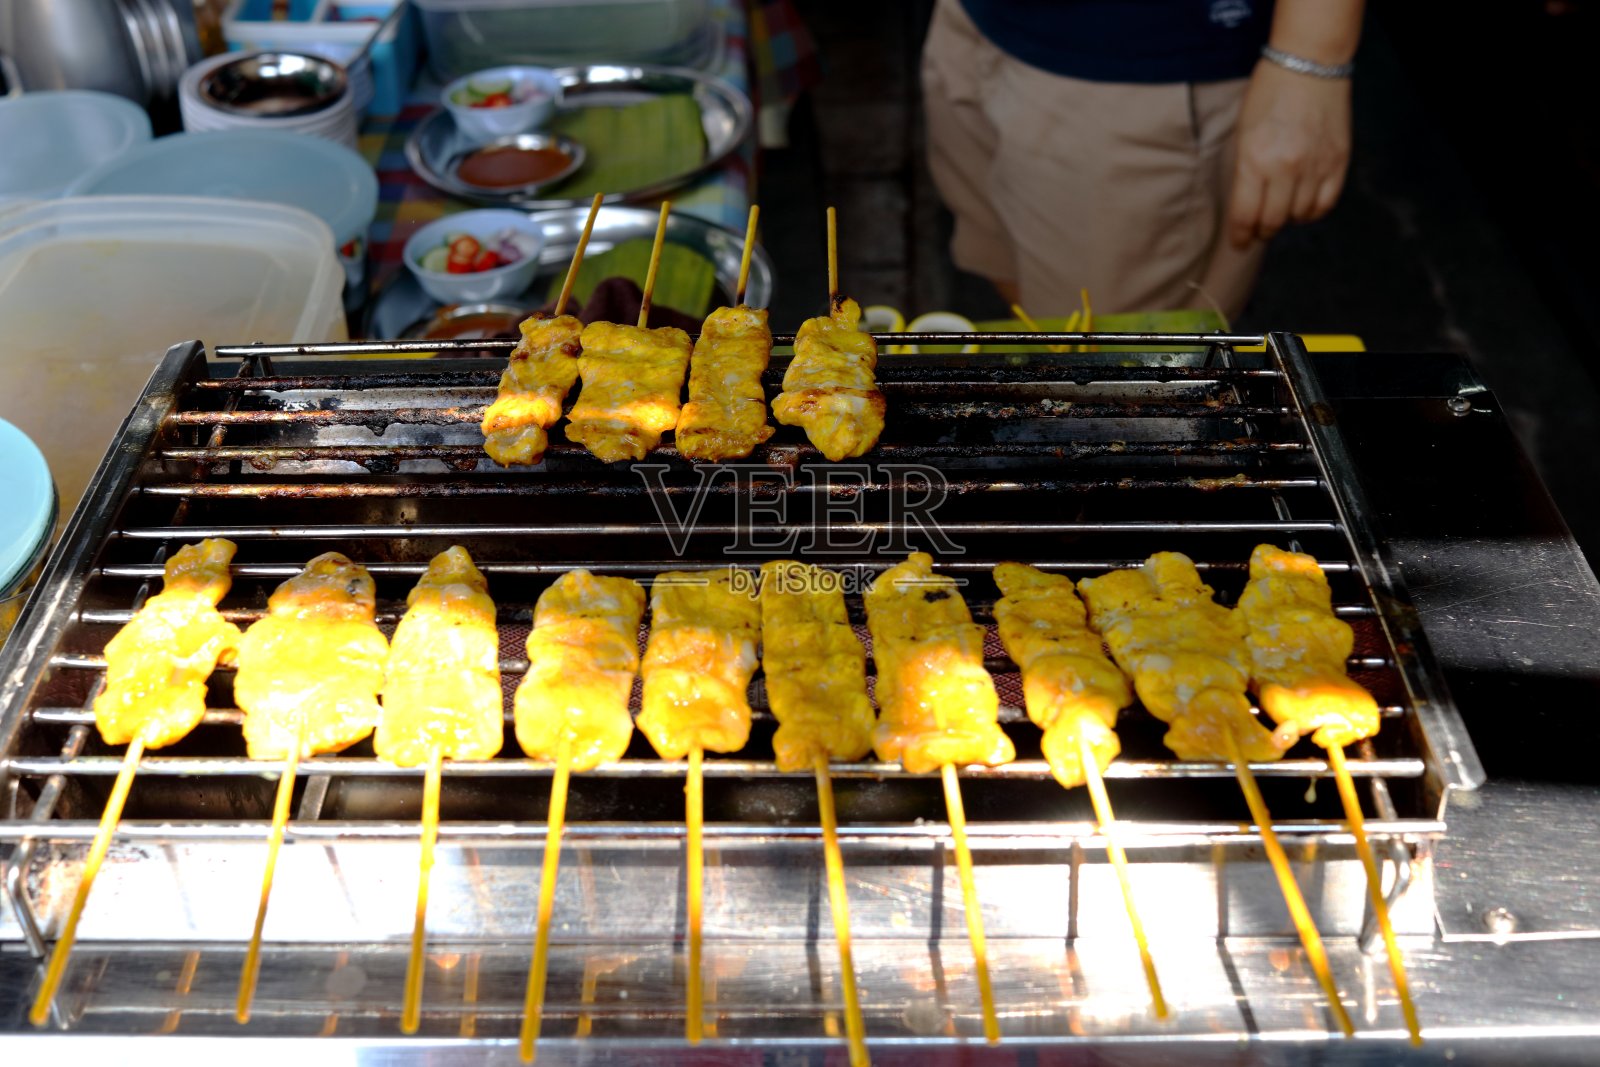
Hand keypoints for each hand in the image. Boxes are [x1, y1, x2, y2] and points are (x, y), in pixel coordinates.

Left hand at [1226, 60, 1352, 247]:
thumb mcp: (1242, 133)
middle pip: (1272, 221)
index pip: (1245, 215)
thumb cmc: (1268, 94)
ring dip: (1287, 220)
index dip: (1240, 236)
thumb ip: (1244, 171)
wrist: (1308, 64)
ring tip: (1280, 211)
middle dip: (1261, 231)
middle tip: (1257, 231)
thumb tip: (1245, 207)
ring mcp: (1315, 166)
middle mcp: (1285, 167)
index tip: (1238, 244)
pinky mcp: (1338, 162)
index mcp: (1254, 160)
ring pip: (1299, 216)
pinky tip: (1302, 206)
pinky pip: (1325, 204)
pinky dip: (1312, 212)